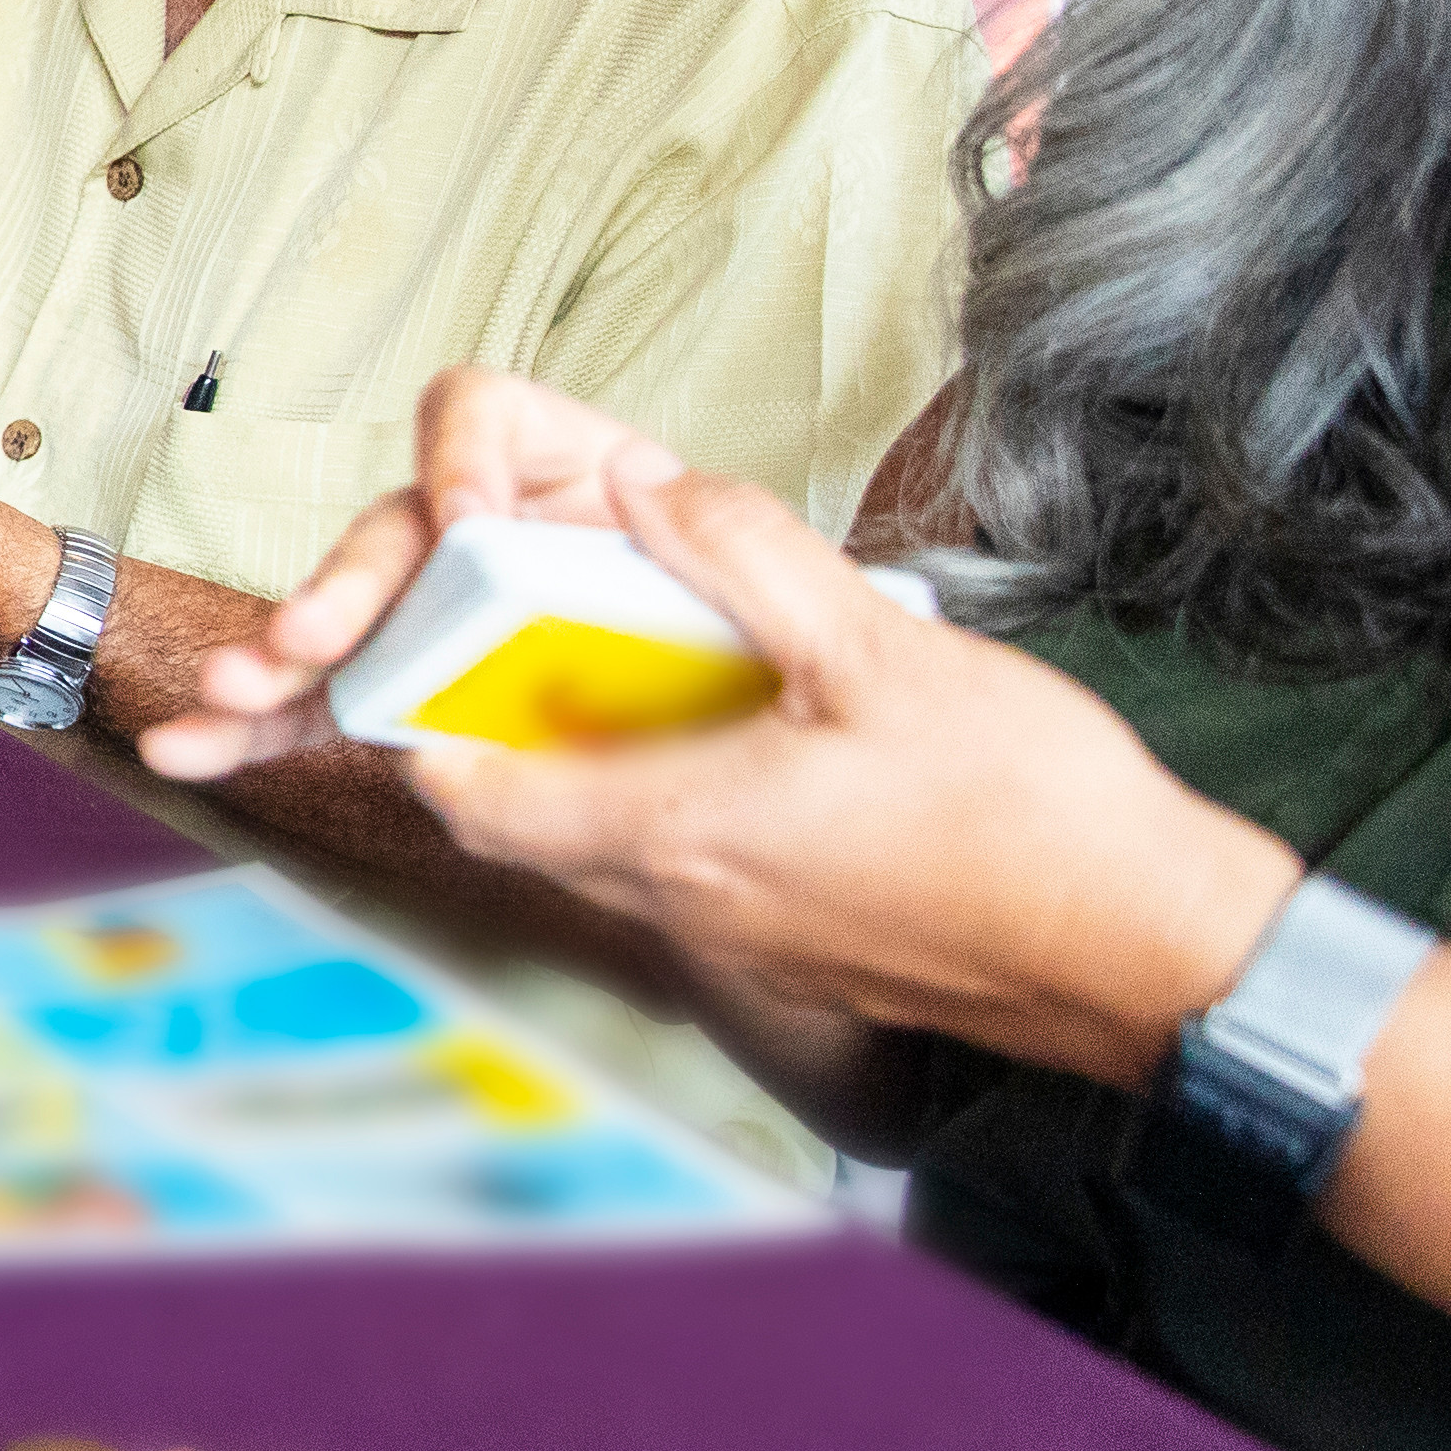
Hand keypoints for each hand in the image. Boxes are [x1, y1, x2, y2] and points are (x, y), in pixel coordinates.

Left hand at [136, 367, 1287, 1084]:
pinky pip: (655, 854)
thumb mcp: (884, 657)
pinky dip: (609, 789)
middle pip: (491, 810)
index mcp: (675, 829)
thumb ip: (748, 563)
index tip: (343, 658)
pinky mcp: (782, 934)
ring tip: (445, 689)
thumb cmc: (1037, 822)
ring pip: (569, 832)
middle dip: (400, 737)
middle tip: (296, 698)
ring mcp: (727, 929)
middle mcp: (675, 896)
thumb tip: (630, 487)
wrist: (1153, 962)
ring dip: (505, 759)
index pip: (465, 779)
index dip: (390, 715)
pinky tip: (643, 730)